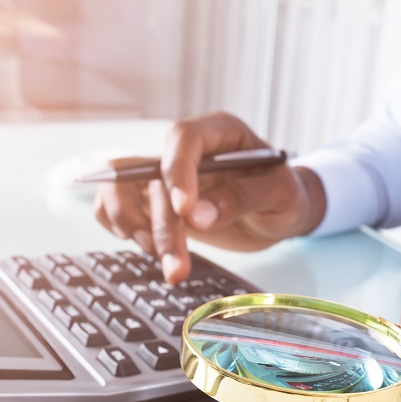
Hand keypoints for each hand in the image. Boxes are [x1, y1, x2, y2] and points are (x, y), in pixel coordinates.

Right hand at [94, 111, 325, 283]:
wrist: (279, 212)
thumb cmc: (285, 195)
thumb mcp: (280, 194)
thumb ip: (243, 197)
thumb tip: (197, 216)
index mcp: (219, 132)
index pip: (183, 139)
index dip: (177, 172)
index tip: (185, 211)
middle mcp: (185, 149)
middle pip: (152, 175)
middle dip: (164, 227)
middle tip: (177, 269)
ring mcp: (164, 174)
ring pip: (122, 188)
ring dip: (132, 227)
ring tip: (165, 263)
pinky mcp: (154, 199)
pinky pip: (115, 203)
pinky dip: (117, 224)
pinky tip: (146, 248)